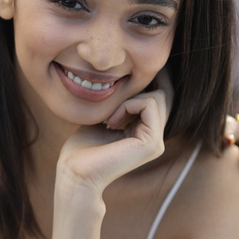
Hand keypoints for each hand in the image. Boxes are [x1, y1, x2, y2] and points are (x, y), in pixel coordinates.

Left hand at [58, 72, 171, 193]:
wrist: (75, 173)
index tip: (137, 66)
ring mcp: (156, 142)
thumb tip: (127, 78)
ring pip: (157, 96)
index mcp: (146, 133)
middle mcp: (155, 139)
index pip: (160, 98)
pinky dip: (128, 105)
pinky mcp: (151, 143)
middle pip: (162, 94)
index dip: (155, 78)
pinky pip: (149, 104)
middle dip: (137, 89)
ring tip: (109, 118)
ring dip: (129, 99)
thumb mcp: (103, 117)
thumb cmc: (82, 148)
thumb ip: (119, 103)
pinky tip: (111, 121)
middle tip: (110, 109)